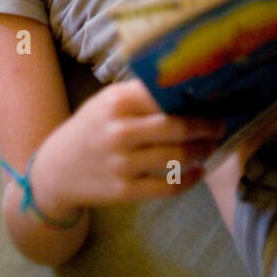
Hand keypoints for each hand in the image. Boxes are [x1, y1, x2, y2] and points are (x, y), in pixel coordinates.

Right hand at [32, 78, 225, 210]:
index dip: (192, 96)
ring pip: (175, 157)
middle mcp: (118, 130)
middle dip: (205, 126)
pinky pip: (167, 187)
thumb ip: (139, 95)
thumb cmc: (89, 130)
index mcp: (115, 102)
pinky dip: (189, 180)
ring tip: (211, 146)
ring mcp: (121, 163)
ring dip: (200, 151)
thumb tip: (185, 85)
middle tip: (220, 124)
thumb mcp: (105, 103)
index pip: (162, 94)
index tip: (212, 96)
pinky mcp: (123, 191)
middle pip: (175, 127)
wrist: (55, 171)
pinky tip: (198, 172)